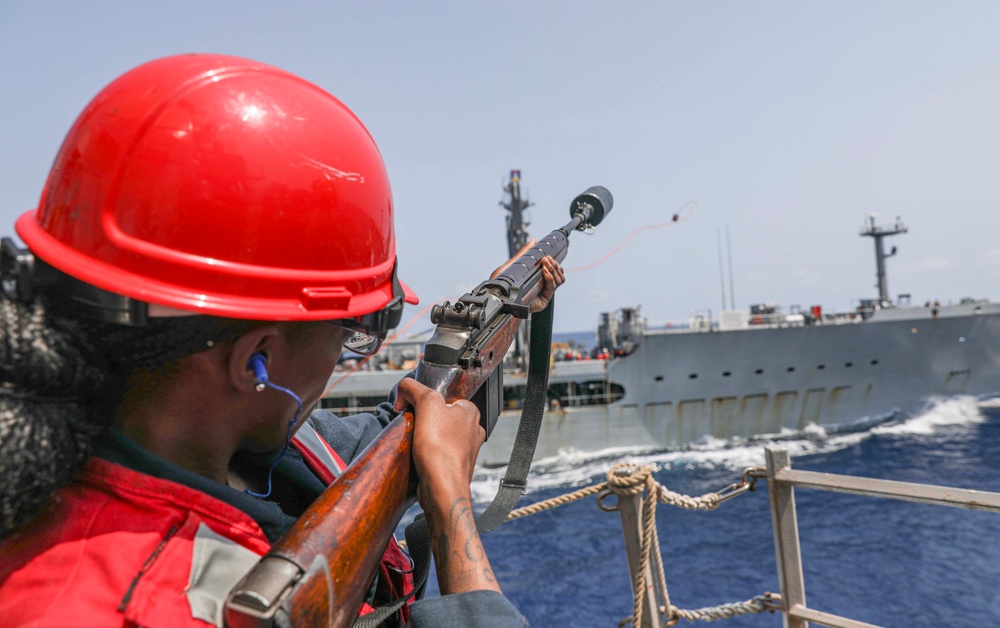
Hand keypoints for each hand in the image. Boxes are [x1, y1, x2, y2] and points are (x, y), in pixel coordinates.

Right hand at [392, 378, 500, 593]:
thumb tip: (404, 388)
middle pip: (438, 414)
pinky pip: (437, 452)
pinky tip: (419, 456)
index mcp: (470, 410)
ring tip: (416, 443)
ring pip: (437, 433)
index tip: (411, 408)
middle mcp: (471, 428)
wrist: (442, 488)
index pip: (441, 395)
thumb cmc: (440, 449)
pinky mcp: (455, 464)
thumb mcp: (426, 404)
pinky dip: (426, 453)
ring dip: (423, 437)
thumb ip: (413, 389)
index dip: (421, 400)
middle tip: (413, 426)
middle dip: (422, 419)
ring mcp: (465, 448)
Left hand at [490, 239, 566, 313]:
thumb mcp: (513, 265)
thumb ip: (524, 253)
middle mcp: (543, 285)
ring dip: (554, 270)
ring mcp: (545, 293)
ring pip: (560, 279)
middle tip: (546, 259)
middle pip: (559, 273)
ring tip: (545, 264)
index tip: (548, 255)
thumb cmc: (504, 284)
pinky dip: (550, 278)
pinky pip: (553, 287)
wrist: (500, 300)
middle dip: (554, 264)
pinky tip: (544, 272)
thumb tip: (534, 240)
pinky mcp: (544, 300)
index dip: (554, 262)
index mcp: (538, 278)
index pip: (554, 269)